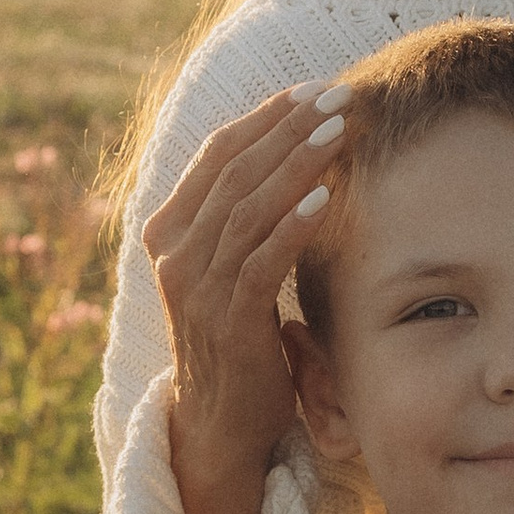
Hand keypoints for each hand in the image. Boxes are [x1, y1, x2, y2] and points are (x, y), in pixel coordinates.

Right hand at [143, 92, 350, 513]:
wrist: (221, 423)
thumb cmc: (241, 341)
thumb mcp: (237, 271)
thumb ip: (248, 222)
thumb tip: (299, 161)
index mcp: (171, 230)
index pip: (219, 154)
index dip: (267, 117)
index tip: (316, 90)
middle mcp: (174, 251)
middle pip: (234, 169)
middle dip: (290, 126)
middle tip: (341, 94)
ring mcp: (196, 285)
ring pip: (248, 206)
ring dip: (298, 163)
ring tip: (342, 130)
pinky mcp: (226, 319)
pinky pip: (260, 260)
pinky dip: (293, 225)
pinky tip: (328, 198)